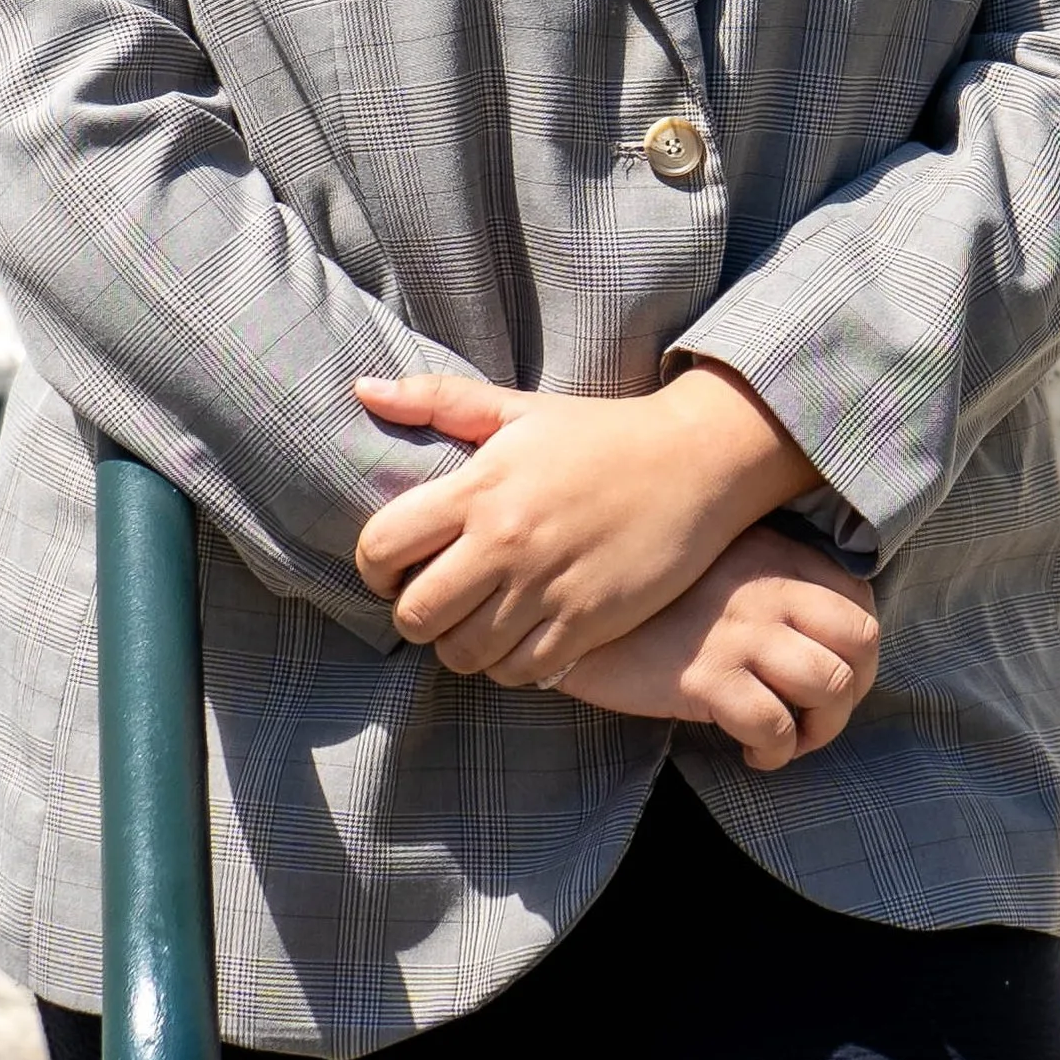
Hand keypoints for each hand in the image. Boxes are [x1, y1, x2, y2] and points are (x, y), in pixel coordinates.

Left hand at [351, 363, 818, 685]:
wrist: (696, 463)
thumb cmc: (600, 434)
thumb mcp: (519, 407)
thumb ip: (437, 400)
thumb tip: (363, 389)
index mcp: (482, 486)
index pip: (384, 544)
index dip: (372, 566)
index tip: (391, 566)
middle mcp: (508, 542)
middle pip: (416, 614)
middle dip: (413, 613)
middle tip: (434, 598)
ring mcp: (548, 588)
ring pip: (463, 653)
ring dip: (457, 644)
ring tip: (473, 620)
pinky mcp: (588, 624)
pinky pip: (518, 671)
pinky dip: (506, 664)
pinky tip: (516, 636)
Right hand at [550, 527, 880, 771]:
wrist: (571, 611)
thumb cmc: (648, 595)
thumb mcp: (714, 560)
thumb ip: (766, 575)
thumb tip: (813, 626)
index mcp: (774, 553)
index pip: (859, 599)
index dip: (857, 648)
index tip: (830, 671)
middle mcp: (767, 588)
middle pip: (862, 642)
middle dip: (855, 690)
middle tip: (819, 714)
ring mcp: (739, 634)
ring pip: (830, 687)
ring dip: (822, 728)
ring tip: (790, 737)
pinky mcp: (706, 679)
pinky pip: (774, 727)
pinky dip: (776, 752)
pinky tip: (752, 753)